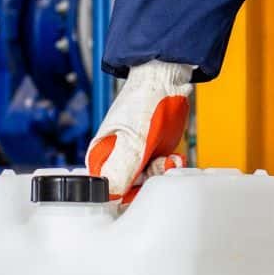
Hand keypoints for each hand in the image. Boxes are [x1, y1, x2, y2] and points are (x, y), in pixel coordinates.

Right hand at [86, 60, 191, 201]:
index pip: (108, 191)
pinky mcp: (151, 152)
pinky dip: (169, 165)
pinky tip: (173, 156)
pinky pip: (159, 170)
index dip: (127, 193)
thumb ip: (121, 169)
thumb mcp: (134, 140)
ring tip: (168, 157)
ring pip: (148, 181)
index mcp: (100, 156)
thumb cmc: (144, 100)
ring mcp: (135, 156)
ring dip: (162, 172)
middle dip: (149, 180)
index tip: (142, 184)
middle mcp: (115, 158)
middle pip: (131, 189)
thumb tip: (110, 194)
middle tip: (158, 164)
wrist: (167, 80)